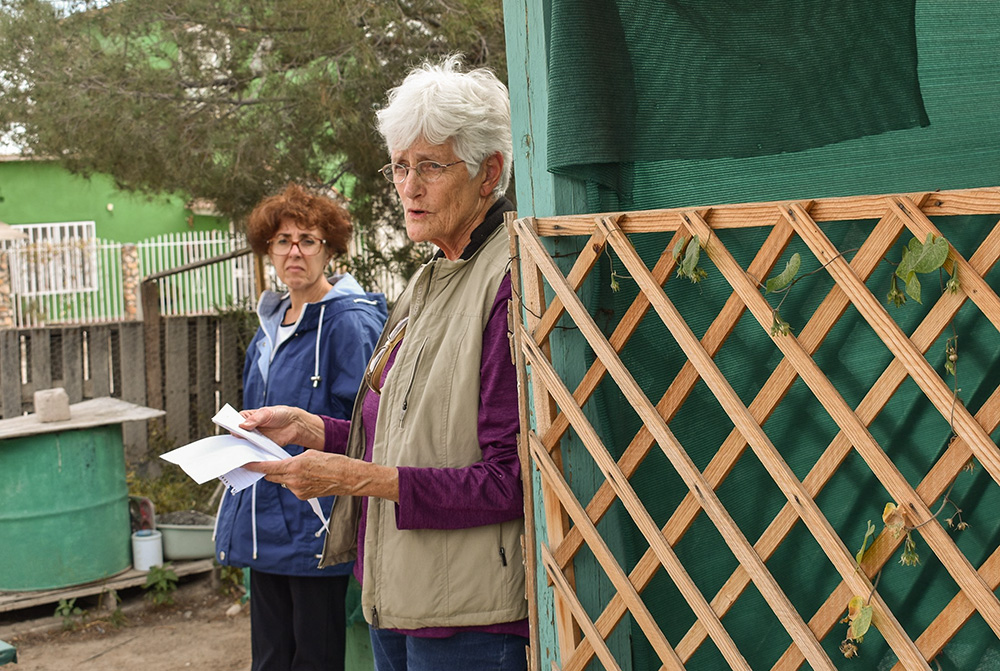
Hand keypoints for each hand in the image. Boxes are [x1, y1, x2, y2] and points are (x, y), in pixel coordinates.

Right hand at [239, 405, 323, 448]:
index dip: (230, 426)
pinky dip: (251, 454)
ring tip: (242, 450)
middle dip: (235, 439)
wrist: (294, 424)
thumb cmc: (280, 414)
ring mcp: (253, 438)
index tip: (231, 431)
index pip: (233, 422)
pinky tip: (251, 456)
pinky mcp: (260, 447)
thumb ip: (255, 419)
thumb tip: (242, 425)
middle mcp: (247, 428)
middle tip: (236, 443)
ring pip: (243, 444)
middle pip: (236, 435)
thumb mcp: (267, 413)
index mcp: (246, 417)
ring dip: (242, 448)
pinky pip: (253, 451)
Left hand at [245, 451, 399, 501]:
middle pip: (272, 476)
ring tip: (301, 470)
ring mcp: (297, 490)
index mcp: (294, 465)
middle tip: (265, 464)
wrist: (347, 477)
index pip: (268, 467)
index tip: (245, 464)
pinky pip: (292, 487)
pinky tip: (307, 478)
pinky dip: (294, 482)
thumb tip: (282, 465)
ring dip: (285, 476)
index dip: (255, 466)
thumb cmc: (332, 462)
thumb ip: (293, 460)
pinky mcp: (302, 496)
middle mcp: (293, 479)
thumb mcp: (310, 454)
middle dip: (269, 470)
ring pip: (283, 482)